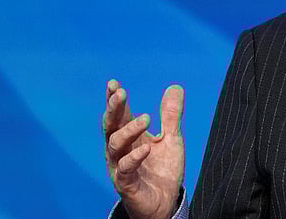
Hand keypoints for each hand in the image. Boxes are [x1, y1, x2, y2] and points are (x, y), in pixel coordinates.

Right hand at [103, 79, 185, 218]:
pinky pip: (125, 169)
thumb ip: (171, 115)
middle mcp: (120, 150)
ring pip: (115, 145)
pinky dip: (134, 157)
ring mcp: (120, 167)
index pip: (119, 115)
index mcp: (129, 137)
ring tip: (145, 118)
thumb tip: (175, 87)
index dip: (115, 100)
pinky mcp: (126, 184)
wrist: (165, 202)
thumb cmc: (162, 170)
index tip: (114, 83)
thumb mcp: (171, 138)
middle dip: (114, 109)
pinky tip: (145, 147)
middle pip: (111, 126)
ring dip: (128, 130)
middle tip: (120, 93)